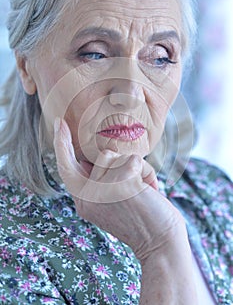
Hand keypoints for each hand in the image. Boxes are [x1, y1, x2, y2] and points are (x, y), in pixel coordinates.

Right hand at [53, 117, 185, 260]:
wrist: (160, 243)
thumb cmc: (140, 219)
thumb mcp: (110, 202)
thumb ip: (97, 181)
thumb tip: (96, 156)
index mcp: (82, 200)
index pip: (66, 166)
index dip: (62, 143)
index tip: (59, 123)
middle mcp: (86, 197)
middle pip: (100, 155)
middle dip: (123, 165)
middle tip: (138, 187)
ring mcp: (101, 191)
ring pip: (117, 155)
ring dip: (136, 169)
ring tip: (142, 191)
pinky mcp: (119, 185)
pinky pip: (135, 160)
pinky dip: (147, 172)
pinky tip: (149, 192)